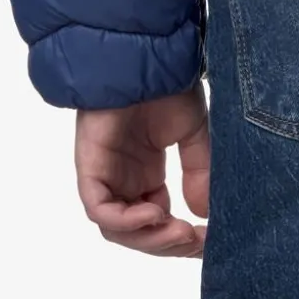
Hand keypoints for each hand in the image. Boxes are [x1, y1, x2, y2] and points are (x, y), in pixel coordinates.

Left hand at [74, 90, 210, 256]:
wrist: (146, 54)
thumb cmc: (166, 85)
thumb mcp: (193, 132)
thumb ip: (198, 171)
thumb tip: (205, 214)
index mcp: (143, 174)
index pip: (157, 221)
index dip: (180, 237)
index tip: (208, 241)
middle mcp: (122, 180)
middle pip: (138, 232)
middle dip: (168, 244)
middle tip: (198, 242)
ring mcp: (105, 176)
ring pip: (118, 229)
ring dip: (150, 237)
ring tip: (181, 233)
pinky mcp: (90, 168)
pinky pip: (100, 209)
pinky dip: (126, 220)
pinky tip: (156, 214)